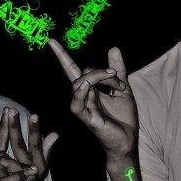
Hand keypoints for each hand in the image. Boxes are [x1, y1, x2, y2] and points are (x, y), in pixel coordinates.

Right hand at [49, 39, 137, 164]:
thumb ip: (118, 71)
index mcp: (90, 89)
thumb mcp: (123, 89)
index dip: (62, 56)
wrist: (129, 139)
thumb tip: (113, 48)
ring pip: (79, 84)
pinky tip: (87, 86)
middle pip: (82, 73)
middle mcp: (83, 97)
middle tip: (120, 82)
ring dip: (98, 78)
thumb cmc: (123, 117)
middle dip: (103, 72)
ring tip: (116, 85)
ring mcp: (83, 107)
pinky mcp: (87, 118)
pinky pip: (77, 104)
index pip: (72, 69)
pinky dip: (80, 92)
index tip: (51, 41)